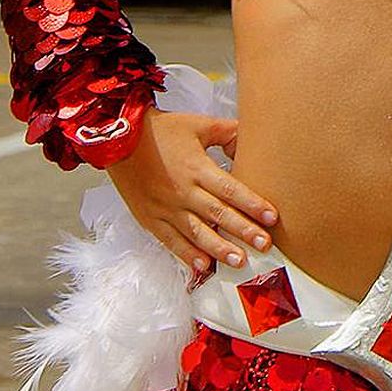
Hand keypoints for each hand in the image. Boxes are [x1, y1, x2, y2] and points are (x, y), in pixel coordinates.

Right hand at [104, 110, 276, 276]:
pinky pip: (170, 241)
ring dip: (219, 248)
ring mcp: (165, 208)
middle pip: (218, 214)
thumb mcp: (198, 124)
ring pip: (196, 232)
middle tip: (265, 245)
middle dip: (243, 231)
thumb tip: (252, 139)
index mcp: (197, 168)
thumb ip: (227, 132)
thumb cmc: (161, 130)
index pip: (230, 189)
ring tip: (239, 261)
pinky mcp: (150, 219)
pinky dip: (187, 254)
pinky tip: (203, 266)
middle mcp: (182, 191)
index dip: (252, 204)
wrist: (119, 140)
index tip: (272, 217)